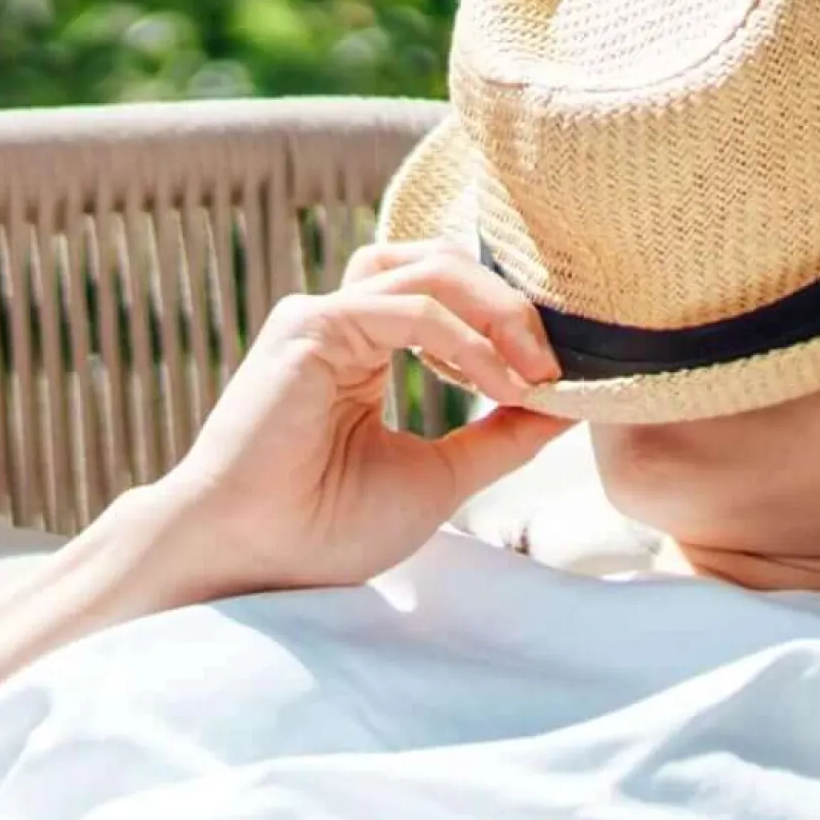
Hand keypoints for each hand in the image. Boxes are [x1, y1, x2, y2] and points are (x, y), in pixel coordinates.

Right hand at [158, 236, 571, 598]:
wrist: (255, 555)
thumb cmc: (327, 526)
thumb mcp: (440, 478)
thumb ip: (497, 438)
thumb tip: (564, 406)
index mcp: (363, 350)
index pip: (446, 298)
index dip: (510, 326)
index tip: (562, 379)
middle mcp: (341, 322)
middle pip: (440, 264)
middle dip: (510, 306)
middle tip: (556, 366)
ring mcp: (322, 318)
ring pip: (427, 268)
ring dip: (495, 308)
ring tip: (536, 368)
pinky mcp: (311, 326)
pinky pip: (407, 308)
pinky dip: (465, 339)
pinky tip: (497, 383)